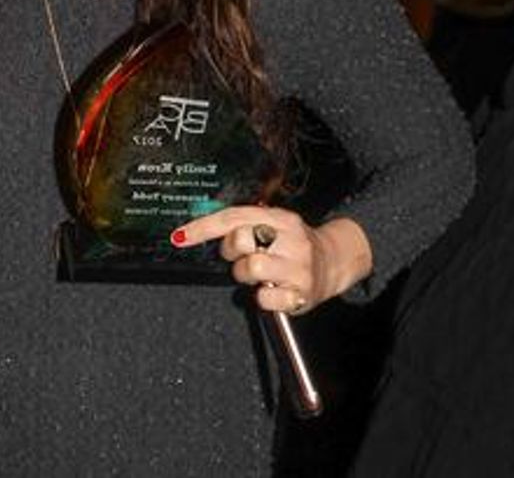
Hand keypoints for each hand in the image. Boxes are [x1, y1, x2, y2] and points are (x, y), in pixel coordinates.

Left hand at [171, 205, 370, 313]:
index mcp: (280, 217)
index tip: (179, 236)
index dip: (202, 227)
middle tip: (240, 256)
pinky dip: (262, 297)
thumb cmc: (292, 244)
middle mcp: (292, 238)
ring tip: (256, 274)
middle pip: (241, 239)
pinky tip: (271, 290)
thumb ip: (244, 223)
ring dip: (245, 274)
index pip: (233, 217)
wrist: (333, 261)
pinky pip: (266, 297)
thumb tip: (201, 226)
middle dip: (231, 250)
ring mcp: (299, 266)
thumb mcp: (273, 224)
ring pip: (252, 267)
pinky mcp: (302, 293)